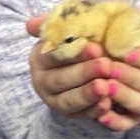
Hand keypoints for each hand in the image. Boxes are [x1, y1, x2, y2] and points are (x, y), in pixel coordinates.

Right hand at [25, 14, 138, 129]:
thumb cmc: (81, 41)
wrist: (91, 62)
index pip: (54, 55)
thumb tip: (32, 24)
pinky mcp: (69, 115)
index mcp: (40, 57)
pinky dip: (93, 111)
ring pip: (67, 101)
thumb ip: (57, 23)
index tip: (96, 47)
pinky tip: (107, 105)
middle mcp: (42, 80)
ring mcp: (54, 100)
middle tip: (106, 66)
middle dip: (84, 73)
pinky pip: (80, 115)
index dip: (74, 53)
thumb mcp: (72, 28)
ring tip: (106, 88)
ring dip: (87, 95)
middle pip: (60, 79)